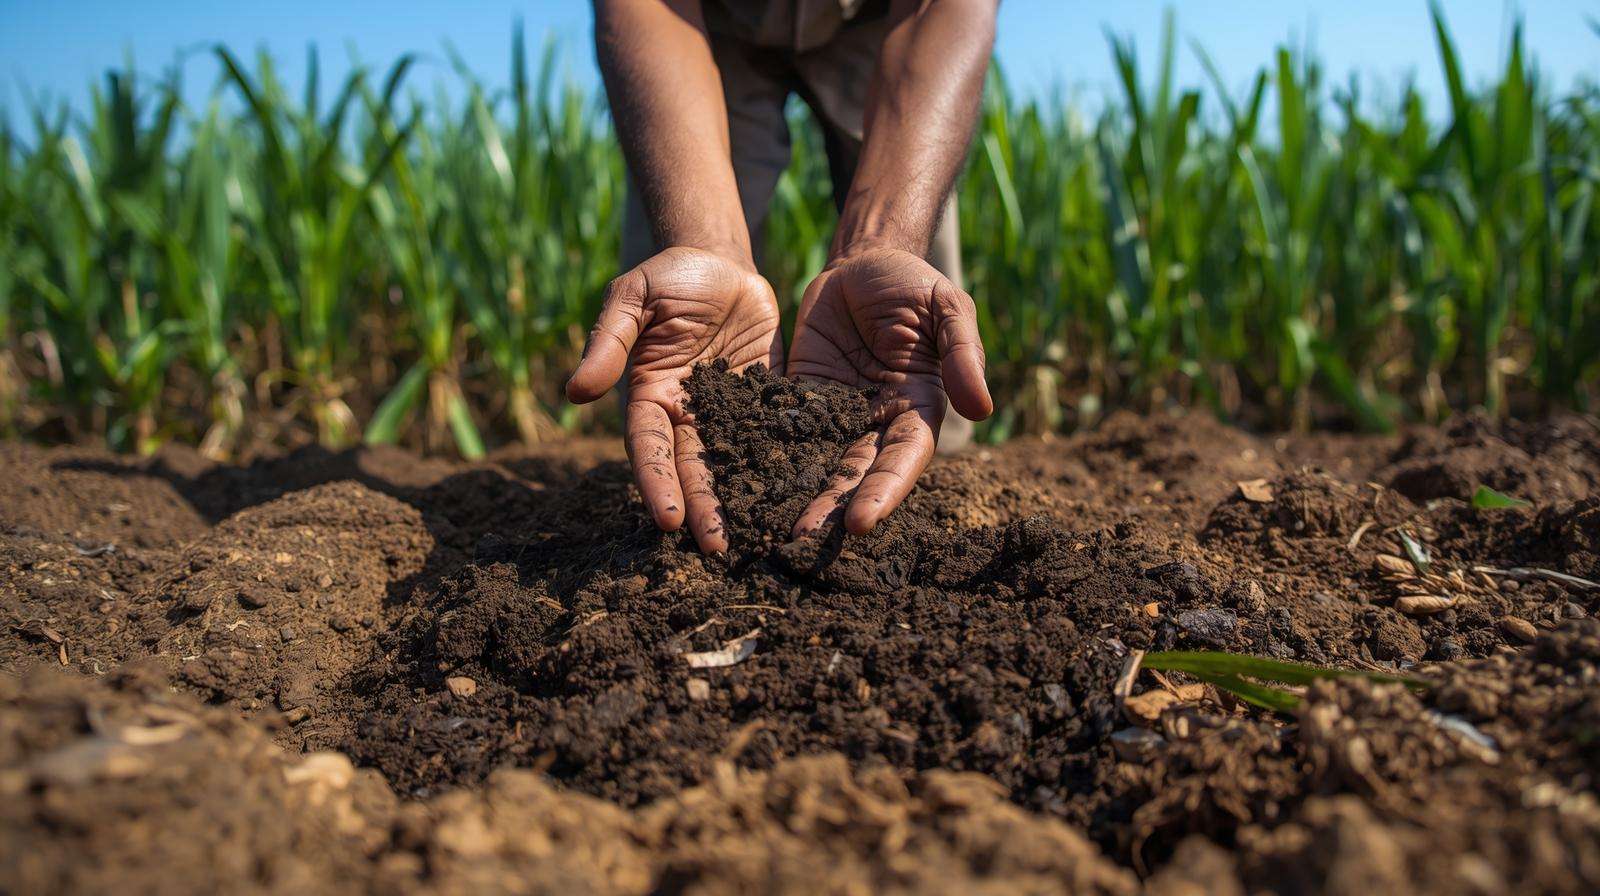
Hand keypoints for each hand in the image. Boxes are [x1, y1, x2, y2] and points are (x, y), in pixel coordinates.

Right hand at [567, 247, 781, 553]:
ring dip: (740, 499)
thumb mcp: (633, 297)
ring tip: (755, 537)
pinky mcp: (765, 399)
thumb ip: (609, 342)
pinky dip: (782, 463)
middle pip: (692, 468)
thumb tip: (574, 392)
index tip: (668, 520)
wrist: (720, 261)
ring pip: (732, 461)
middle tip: (716, 548)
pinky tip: (797, 493)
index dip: (657, 483)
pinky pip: (774, 434)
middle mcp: (686, 412)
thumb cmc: (667, 276)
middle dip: (702, 508)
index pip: (649, 448)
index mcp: (650, 396)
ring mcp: (728, 410)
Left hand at [786, 247, 991, 536]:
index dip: (883, 492)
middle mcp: (877, 421)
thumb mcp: (946, 307)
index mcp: (919, 408)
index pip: (902, 460)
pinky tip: (743, 479)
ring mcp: (836, 413)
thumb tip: (982, 410)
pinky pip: (784, 430)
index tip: (860, 523)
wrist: (862, 260)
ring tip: (770, 524)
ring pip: (819, 461)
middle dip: (832, 505)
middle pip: (856, 473)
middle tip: (803, 536)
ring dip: (798, 492)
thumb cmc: (913, 284)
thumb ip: (963, 354)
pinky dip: (767, 455)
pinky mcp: (800, 397)